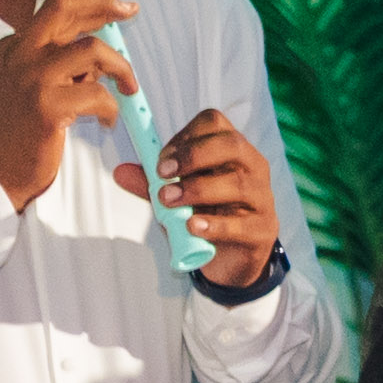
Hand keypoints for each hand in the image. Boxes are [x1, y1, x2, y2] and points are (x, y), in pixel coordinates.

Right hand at [0, 0, 145, 210]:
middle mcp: (20, 54)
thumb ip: (57, 62)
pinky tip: (107, 121)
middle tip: (128, 11)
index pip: (56, 8)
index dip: (91, 1)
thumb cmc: (17, 132)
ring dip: (120, 67)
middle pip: (64, 7)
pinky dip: (112, 108)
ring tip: (127, 87)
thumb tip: (98, 51)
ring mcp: (32, 79)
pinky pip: (98, 95)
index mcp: (15, 46)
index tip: (117, 5)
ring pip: (92, 50)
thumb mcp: (29, 84)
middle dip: (103, 3)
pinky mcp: (47, 107)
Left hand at [159, 108, 281, 289]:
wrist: (233, 259)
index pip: (215, 123)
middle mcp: (252, 167)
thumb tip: (120, 172)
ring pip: (237, 184)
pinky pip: (241, 224)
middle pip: (231, 145)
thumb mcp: (176, 197)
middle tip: (162, 175)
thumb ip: (152, 184)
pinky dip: (214, 225)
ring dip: (198, 190)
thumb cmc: (208, 215)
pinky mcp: (262, 230)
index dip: (186, 136)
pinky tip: (193, 227)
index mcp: (231, 149)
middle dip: (193, 156)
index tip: (162, 159)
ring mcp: (262, 198)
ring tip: (169, 201)